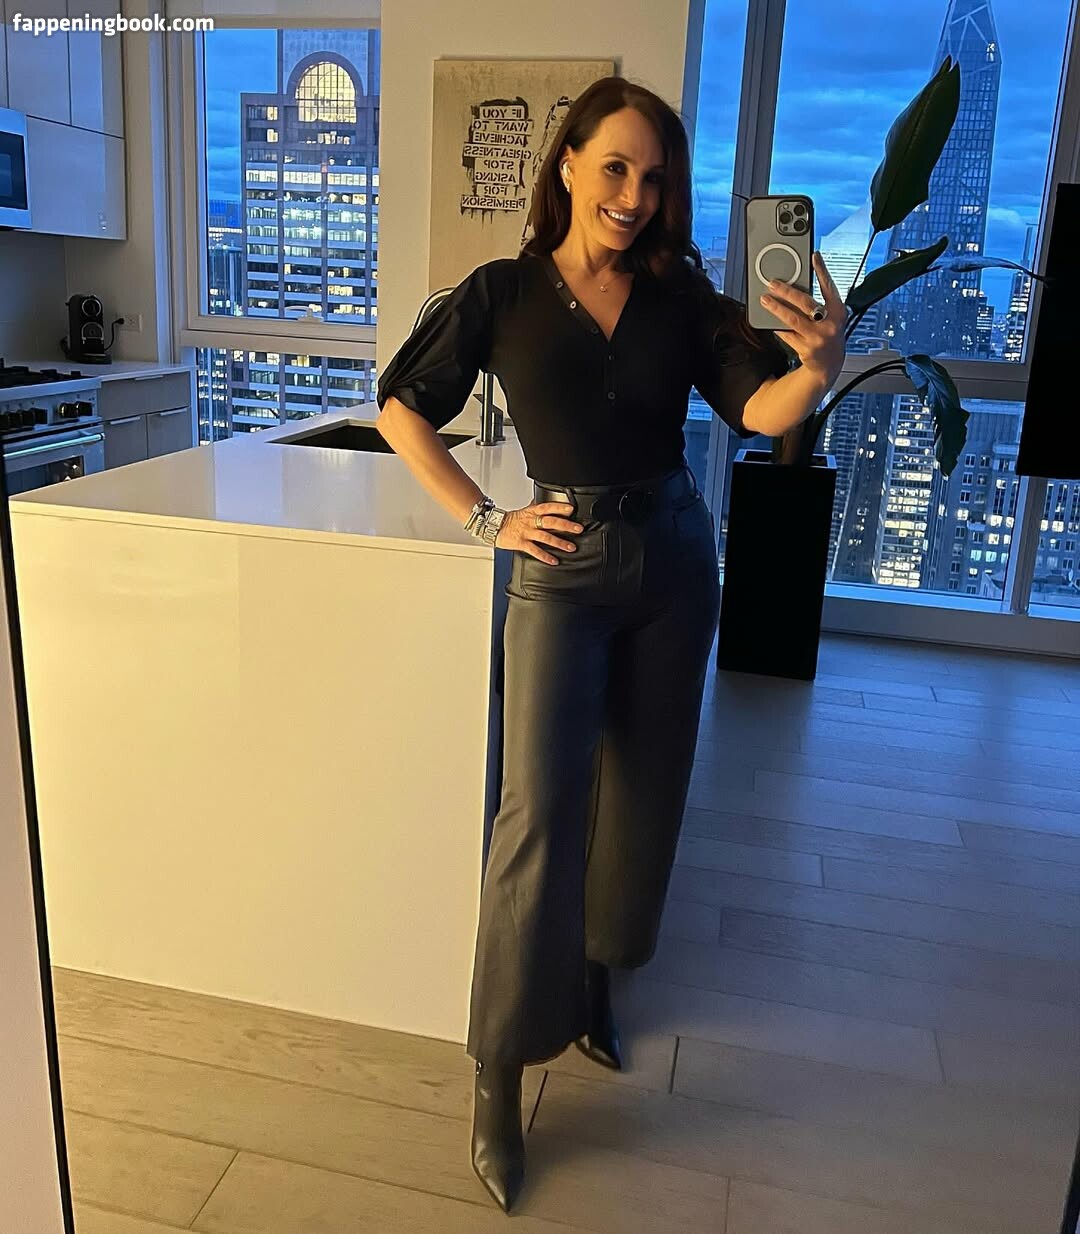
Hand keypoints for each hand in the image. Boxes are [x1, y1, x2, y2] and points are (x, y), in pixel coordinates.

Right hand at [496, 502, 581, 564]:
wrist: (493, 527)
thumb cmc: (510, 520)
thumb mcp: (525, 511)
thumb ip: (537, 508)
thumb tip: (547, 502)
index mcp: (532, 512)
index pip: (547, 507)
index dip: (559, 507)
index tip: (571, 509)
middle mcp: (530, 521)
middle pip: (550, 521)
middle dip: (566, 525)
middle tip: (578, 529)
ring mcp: (526, 532)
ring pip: (545, 537)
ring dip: (559, 542)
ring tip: (571, 547)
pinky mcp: (521, 543)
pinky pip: (535, 550)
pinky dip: (545, 556)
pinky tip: (554, 560)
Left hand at [759, 251, 846, 387]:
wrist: (829, 366)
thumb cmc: (828, 336)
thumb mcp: (832, 318)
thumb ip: (820, 303)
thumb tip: (797, 286)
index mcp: (838, 311)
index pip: (830, 287)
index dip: (822, 271)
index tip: (814, 256)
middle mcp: (830, 324)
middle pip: (806, 303)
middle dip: (787, 291)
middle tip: (773, 283)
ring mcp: (818, 337)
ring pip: (792, 319)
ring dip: (776, 308)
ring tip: (765, 300)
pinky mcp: (806, 349)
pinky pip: (787, 334)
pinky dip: (778, 327)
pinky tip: (770, 320)